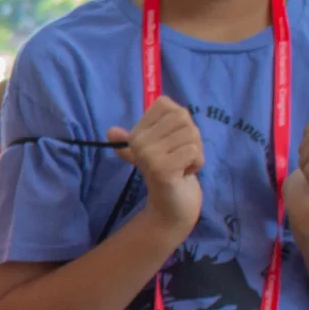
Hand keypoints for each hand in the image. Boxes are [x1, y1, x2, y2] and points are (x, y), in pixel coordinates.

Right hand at [107, 95, 203, 239]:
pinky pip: (193, 151)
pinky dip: (197, 163)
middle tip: (181, 154)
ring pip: (191, 133)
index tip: (171, 140)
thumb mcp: (156, 146)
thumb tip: (111, 131)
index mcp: (137, 133)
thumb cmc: (167, 171)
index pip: (166, 104)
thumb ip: (144, 131)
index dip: (179, 119)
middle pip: (182, 117)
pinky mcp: (161, 168)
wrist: (170, 205)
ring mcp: (148, 155)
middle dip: (192, 135)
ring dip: (196, 151)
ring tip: (183, 164)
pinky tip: (185, 173)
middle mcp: (139, 141)